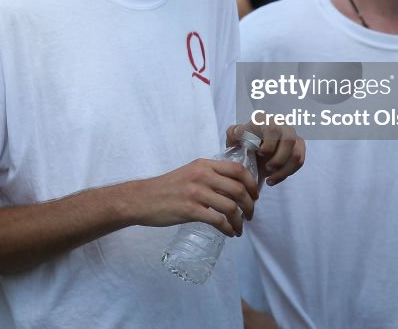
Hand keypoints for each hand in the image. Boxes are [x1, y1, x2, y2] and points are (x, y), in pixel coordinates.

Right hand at [128, 159, 258, 235]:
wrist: (142, 199)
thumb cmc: (166, 188)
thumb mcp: (190, 173)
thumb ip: (209, 176)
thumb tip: (232, 188)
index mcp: (204, 164)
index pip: (238, 169)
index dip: (252, 184)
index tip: (255, 195)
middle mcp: (202, 175)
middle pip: (239, 189)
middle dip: (250, 205)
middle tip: (250, 215)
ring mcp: (196, 193)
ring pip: (231, 207)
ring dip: (240, 221)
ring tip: (239, 228)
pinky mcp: (190, 210)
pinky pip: (218, 220)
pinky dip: (228, 229)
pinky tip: (229, 233)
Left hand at [228, 123, 305, 185]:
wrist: (250, 147)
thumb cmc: (243, 141)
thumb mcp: (234, 137)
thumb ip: (233, 133)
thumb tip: (238, 133)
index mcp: (263, 120)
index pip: (272, 129)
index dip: (268, 145)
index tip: (259, 153)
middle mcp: (280, 124)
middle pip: (289, 140)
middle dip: (278, 159)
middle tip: (266, 168)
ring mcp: (291, 134)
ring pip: (296, 153)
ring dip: (283, 169)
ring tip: (270, 177)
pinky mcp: (298, 145)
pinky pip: (299, 161)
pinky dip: (287, 173)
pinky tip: (273, 179)